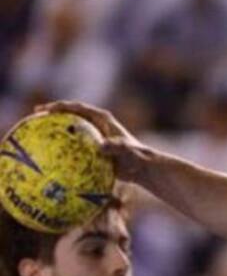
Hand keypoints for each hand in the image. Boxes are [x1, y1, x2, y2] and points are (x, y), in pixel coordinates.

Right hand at [35, 100, 155, 182]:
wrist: (144, 168)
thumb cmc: (138, 158)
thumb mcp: (127, 151)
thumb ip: (116, 147)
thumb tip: (100, 146)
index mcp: (102, 119)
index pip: (76, 107)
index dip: (59, 107)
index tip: (43, 110)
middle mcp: (96, 124)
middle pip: (70, 115)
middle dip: (52, 114)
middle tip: (34, 117)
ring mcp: (94, 136)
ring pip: (71, 130)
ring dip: (56, 131)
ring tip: (37, 134)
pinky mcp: (93, 148)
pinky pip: (74, 146)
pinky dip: (63, 148)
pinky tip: (51, 158)